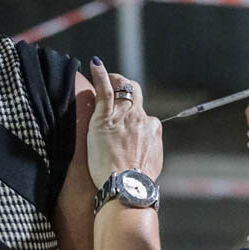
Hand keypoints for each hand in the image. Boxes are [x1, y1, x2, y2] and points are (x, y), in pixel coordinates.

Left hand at [86, 58, 162, 188]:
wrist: (127, 186)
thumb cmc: (136, 184)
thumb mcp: (151, 167)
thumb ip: (148, 154)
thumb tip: (145, 157)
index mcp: (153, 130)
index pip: (144, 117)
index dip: (133, 119)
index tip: (124, 124)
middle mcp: (141, 119)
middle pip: (136, 95)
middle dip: (127, 89)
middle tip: (118, 87)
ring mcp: (124, 116)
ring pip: (122, 89)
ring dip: (115, 81)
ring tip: (106, 76)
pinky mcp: (106, 118)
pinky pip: (104, 90)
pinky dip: (100, 75)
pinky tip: (95, 64)